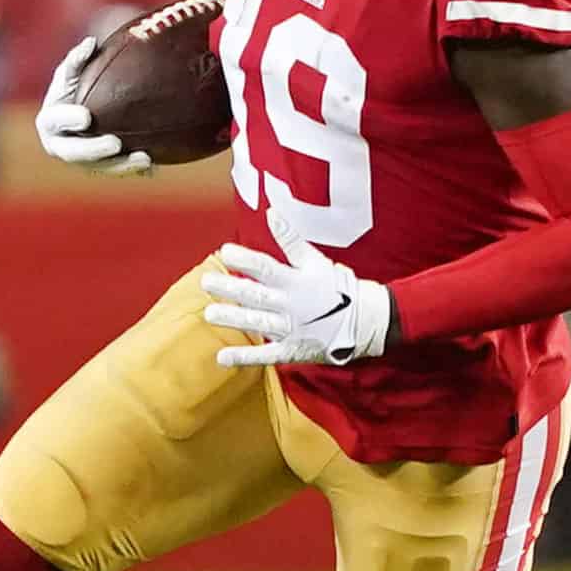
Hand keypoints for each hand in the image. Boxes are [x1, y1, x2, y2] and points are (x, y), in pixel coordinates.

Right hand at [35, 36, 150, 174]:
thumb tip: (90, 43)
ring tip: (144, 158)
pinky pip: (117, 171)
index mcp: (49, 122)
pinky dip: (134, 171)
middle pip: (74, 154)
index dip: (68, 120)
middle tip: (115, 143)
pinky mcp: (100, 168)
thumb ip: (77, 59)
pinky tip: (152, 168)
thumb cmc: (76, 84)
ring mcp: (81, 161)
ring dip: (121, 166)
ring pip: (99, 168)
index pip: (54, 122)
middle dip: (94, 151)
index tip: (87, 117)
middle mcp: (61, 146)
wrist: (87, 109)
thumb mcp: (72, 71)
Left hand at [200, 209, 393, 367]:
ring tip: (209, 314)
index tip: (225, 252)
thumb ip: (290, 239)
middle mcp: (290, 305)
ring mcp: (291, 329)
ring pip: (258, 323)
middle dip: (230, 289)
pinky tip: (221, 358)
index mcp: (296, 281)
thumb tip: (271, 212)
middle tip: (206, 282)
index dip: (245, 260)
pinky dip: (244, 357)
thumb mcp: (316, 260)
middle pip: (256, 295)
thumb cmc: (337, 286)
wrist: (365, 321)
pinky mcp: (292, 349)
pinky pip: (266, 355)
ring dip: (234, 319)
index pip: (266, 268)